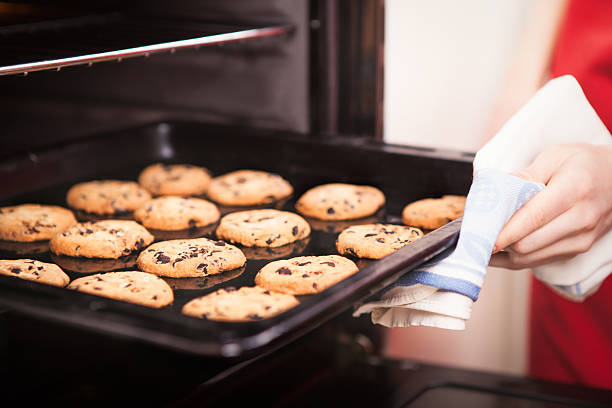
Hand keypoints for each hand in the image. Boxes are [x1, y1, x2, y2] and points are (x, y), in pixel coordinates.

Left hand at [490, 143, 611, 268]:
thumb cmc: (584, 164)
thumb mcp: (556, 155)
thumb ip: (527, 174)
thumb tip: (499, 192)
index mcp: (574, 190)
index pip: (534, 218)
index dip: (505, 231)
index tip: (480, 235)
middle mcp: (581, 219)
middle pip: (528, 244)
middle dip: (498, 242)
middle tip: (475, 234)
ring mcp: (581, 240)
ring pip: (530, 258)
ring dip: (503, 253)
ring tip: (483, 241)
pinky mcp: (576, 251)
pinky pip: (537, 261)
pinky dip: (515, 257)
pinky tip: (500, 246)